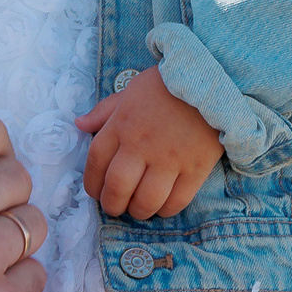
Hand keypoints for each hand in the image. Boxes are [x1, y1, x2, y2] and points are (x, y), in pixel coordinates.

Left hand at [75, 68, 222, 218]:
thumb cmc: (168, 84)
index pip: (95, 162)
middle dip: (111, 205)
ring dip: (138, 211)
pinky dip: (165, 210)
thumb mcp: (130, 90)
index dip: (91, 184)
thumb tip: (79, 125)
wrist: (212, 79)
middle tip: (115, 207)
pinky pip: (176, 201)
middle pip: (117, 187)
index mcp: (121, 124)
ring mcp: (170, 158)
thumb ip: (105, 111)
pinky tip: (162, 205)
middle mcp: (141, 145)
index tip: (96, 192)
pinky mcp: (196, 168)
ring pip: (145, 200)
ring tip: (138, 209)